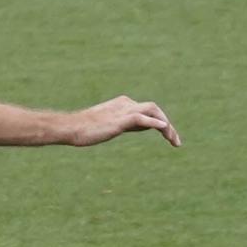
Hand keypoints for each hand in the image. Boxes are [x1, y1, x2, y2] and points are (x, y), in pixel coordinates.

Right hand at [63, 95, 181, 147]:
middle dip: (168, 124)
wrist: (70, 128)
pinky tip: (164, 130)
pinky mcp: (119, 120)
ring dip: (166, 125)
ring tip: (173, 140)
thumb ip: (126, 124)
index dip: (160, 122)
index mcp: (123, 104)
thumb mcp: (109, 126)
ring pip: (153, 111)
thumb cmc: (85, 129)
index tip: (168, 137)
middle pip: (154, 109)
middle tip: (176, 142)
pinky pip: (141, 118)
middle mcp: (126, 104)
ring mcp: (123, 111)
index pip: (148, 110)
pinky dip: (154, 122)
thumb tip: (140, 127)